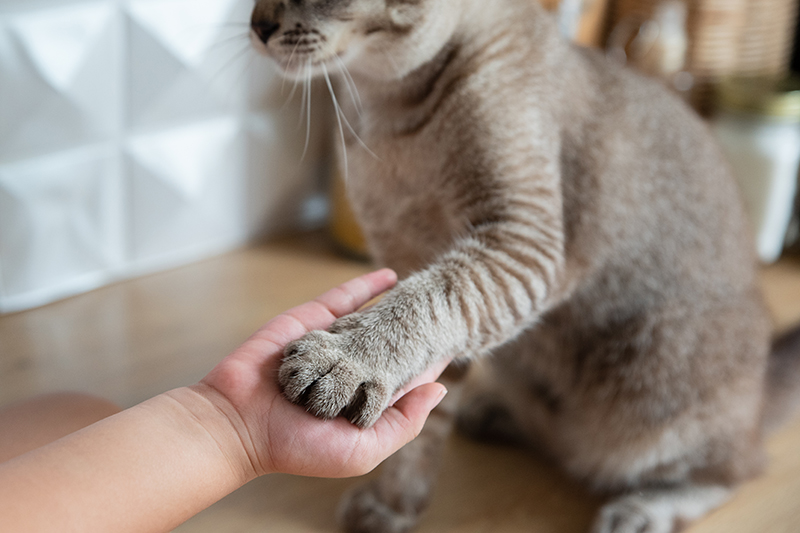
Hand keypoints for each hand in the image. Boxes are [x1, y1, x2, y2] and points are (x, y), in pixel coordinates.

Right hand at [196, 269, 447, 478]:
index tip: (456, 341)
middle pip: (391, 345)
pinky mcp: (311, 325)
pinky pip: (344, 300)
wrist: (237, 423)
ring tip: (427, 290)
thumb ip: (402, 422)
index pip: (405, 377)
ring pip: (372, 320)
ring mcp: (332, 346)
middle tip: (448, 308)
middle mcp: (351, 372)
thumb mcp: (361, 449)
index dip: (430, 361)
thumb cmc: (297, 447)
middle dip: (417, 329)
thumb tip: (439, 388)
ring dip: (397, 306)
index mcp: (364, 401)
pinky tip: (392, 277)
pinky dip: (367, 287)